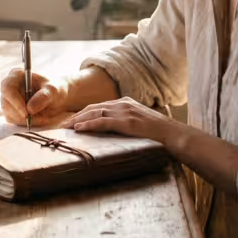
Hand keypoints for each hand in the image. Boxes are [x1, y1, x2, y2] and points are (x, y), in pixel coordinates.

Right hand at [0, 68, 72, 127]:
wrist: (57, 99)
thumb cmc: (53, 90)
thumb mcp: (53, 90)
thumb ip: (43, 97)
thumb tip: (30, 109)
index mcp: (16, 75)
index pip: (8, 88)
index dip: (15, 101)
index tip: (27, 113)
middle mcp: (9, 87)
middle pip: (6, 104)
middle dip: (22, 115)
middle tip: (40, 118)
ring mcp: (8, 101)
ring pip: (9, 115)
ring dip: (26, 120)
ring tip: (43, 117)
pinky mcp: (11, 112)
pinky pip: (14, 121)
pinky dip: (26, 124)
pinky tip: (38, 119)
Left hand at [61, 96, 183, 145]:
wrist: (174, 135)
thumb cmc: (158, 134)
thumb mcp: (138, 124)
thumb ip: (124, 124)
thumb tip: (111, 133)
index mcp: (125, 103)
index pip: (98, 107)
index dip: (83, 114)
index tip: (71, 123)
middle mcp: (123, 104)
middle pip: (93, 108)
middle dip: (76, 117)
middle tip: (62, 126)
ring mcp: (125, 111)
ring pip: (95, 114)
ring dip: (78, 121)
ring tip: (66, 128)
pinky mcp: (127, 121)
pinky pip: (103, 122)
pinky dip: (89, 125)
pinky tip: (79, 129)